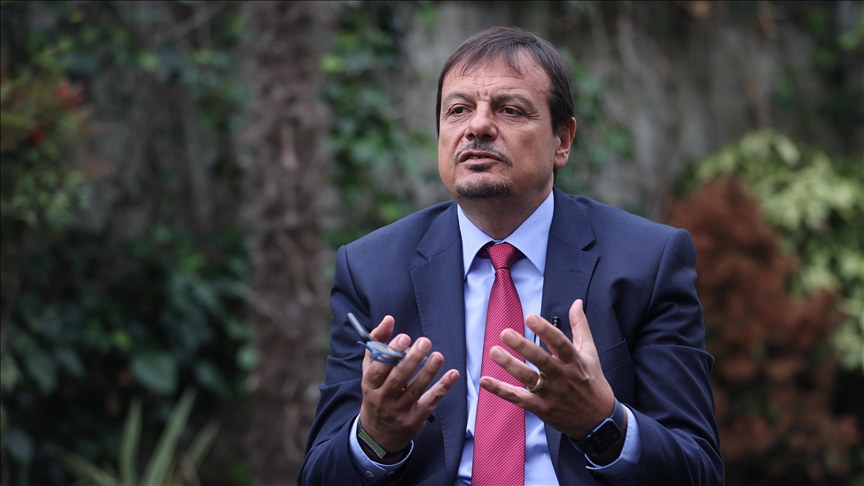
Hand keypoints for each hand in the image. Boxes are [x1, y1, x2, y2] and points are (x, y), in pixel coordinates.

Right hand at [358, 315, 459, 458]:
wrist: (378, 434)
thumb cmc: (376, 393)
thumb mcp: (370, 371)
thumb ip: (377, 344)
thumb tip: (388, 320)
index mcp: (370, 385)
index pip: (379, 368)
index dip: (391, 352)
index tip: (404, 337)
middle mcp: (383, 399)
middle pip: (398, 378)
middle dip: (412, 359)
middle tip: (424, 341)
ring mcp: (400, 411)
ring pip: (416, 390)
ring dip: (428, 372)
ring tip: (438, 356)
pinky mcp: (416, 419)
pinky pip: (431, 401)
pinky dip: (443, 387)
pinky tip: (453, 374)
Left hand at [478, 300, 625, 461]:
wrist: (598, 421)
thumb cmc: (592, 383)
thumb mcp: (590, 353)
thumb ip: (580, 327)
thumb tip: (576, 303)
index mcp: (575, 361)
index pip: (560, 343)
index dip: (545, 330)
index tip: (530, 318)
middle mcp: (563, 377)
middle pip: (542, 360)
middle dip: (523, 346)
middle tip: (505, 333)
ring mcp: (551, 394)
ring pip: (528, 379)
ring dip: (510, 366)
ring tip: (494, 351)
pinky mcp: (541, 408)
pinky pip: (518, 398)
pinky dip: (501, 390)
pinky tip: (485, 381)